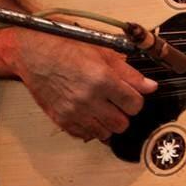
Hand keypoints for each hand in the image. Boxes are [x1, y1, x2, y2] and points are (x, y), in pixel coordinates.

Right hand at [9, 29, 157, 141]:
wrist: (35, 56)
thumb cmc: (68, 50)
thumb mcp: (104, 53)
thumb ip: (129, 73)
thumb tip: (151, 86)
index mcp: (102, 79)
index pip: (134, 104)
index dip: (136, 100)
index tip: (132, 95)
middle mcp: (88, 99)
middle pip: (122, 123)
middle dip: (124, 113)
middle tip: (118, 102)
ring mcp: (74, 112)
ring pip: (106, 133)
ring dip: (109, 123)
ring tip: (104, 108)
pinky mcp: (62, 120)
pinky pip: (86, 135)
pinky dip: (92, 127)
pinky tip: (90, 113)